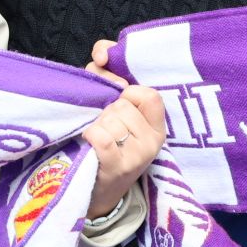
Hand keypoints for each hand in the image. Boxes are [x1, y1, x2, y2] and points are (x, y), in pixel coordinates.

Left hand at [84, 40, 166, 219]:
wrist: (95, 191)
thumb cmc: (103, 142)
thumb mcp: (114, 110)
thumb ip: (108, 74)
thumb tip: (103, 55)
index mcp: (157, 125)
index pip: (149, 95)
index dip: (127, 91)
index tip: (117, 101)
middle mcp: (154, 141)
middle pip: (123, 105)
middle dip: (106, 112)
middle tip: (105, 129)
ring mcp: (138, 156)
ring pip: (110, 119)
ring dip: (96, 125)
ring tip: (98, 141)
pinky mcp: (119, 168)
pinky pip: (100, 135)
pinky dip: (89, 136)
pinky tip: (90, 145)